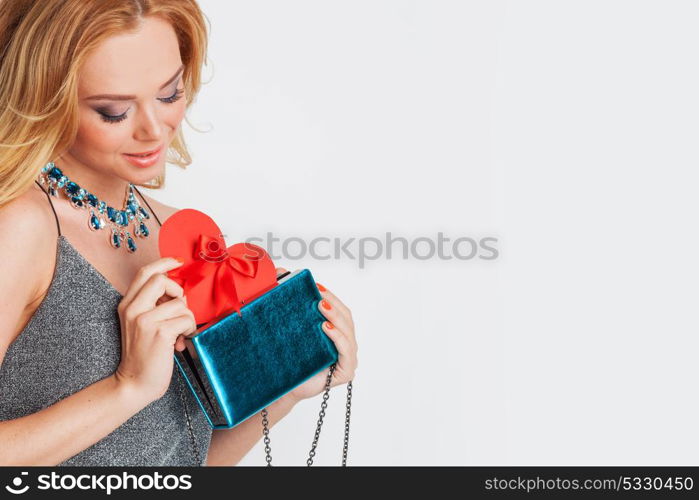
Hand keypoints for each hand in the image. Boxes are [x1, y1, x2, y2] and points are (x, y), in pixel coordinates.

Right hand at [115, 257, 197, 403]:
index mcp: (127, 305)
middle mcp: (133, 309)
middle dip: (178, 292)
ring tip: (178, 335)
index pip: (145, 273)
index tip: (178, 262)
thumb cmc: (144, 355)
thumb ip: (155, 305)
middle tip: (178, 311)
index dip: (163, 263)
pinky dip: (189, 330)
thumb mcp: (142, 324)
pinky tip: (180, 343)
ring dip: (187, 319)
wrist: (134, 384)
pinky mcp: (159, 333)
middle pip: (161, 280)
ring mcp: (144, 320)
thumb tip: (177, 291)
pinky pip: (186, 319)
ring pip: (180, 303)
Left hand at [275, 267, 357, 403]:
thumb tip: (279, 270)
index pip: (339, 309)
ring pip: (348, 331)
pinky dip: (338, 337)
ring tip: (321, 306)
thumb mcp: (286, 326)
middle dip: (333, 302)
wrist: (280, 388)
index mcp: (335, 332)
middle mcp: (345, 344)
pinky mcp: (345, 372)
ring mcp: (347, 359)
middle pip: (346, 317)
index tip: (315, 285)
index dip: (330, 295)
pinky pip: (346, 351)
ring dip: (336, 316)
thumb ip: (284, 299)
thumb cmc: (287, 359)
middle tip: (317, 292)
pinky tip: (326, 327)